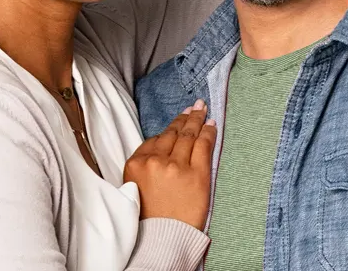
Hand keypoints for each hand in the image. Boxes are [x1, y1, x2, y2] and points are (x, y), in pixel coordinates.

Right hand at [123, 100, 216, 229]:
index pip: (155, 139)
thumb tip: (162, 146)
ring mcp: (177, 166)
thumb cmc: (150, 218)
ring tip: (202, 110)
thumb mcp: (136, 187)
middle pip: (172, 133)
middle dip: (184, 118)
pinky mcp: (197, 174)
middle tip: (193, 107)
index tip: (176, 121)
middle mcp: (155, 161)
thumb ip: (145, 165)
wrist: (164, 239)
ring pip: (188, 135)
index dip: (168, 128)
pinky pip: (204, 145)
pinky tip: (211, 124)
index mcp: (136, 164)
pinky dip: (208, 132)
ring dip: (196, 120)